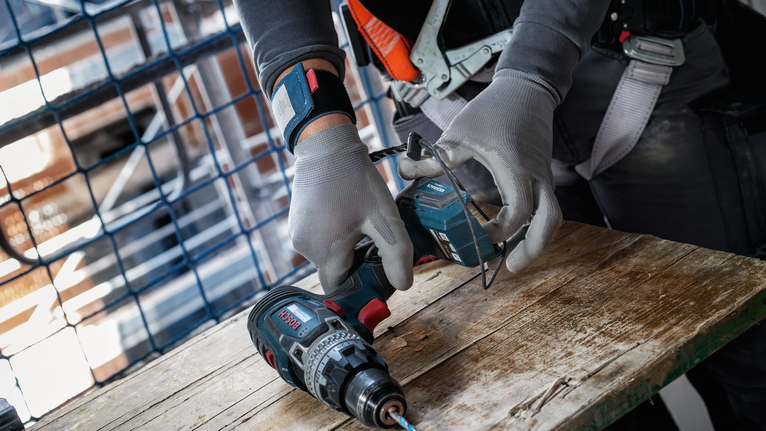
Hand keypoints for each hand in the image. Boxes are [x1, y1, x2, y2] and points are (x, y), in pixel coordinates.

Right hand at [289, 123, 413, 291]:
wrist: (326, 145)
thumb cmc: (355, 180)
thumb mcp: (384, 217)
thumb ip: (396, 254)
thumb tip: (403, 285)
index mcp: (324, 253)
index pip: (340, 289)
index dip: (360, 284)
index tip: (377, 270)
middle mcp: (305, 248)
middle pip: (335, 271)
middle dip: (356, 263)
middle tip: (375, 242)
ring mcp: (297, 234)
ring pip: (327, 255)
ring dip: (346, 248)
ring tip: (362, 224)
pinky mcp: (297, 222)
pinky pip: (318, 240)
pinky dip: (335, 235)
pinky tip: (348, 215)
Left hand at [398, 69, 561, 271]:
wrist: (526, 89)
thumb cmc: (494, 108)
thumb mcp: (460, 132)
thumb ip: (435, 158)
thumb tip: (405, 172)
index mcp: (515, 167)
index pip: (518, 210)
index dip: (501, 231)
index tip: (480, 236)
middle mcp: (536, 176)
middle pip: (549, 221)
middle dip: (533, 248)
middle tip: (512, 268)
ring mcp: (543, 176)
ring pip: (552, 217)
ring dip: (536, 240)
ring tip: (515, 259)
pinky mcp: (542, 175)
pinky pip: (545, 206)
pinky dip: (533, 225)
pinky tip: (514, 233)